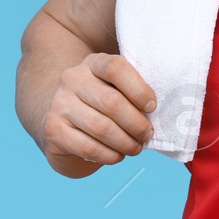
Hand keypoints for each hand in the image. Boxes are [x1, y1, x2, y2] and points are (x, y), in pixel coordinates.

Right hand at [39, 52, 157, 173]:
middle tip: (148, 134)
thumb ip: (133, 91)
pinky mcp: (53, 130)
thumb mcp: (114, 88)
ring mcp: (59, 104)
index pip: (116, 68)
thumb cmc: (99, 104)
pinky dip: (110, 155)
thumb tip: (165, 111)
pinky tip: (118, 155)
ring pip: (101, 127)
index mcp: (93, 63)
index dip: (139, 89)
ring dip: (125, 142)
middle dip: (136, 123)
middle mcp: (72, 79)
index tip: (152, 107)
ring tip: (136, 147)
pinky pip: (88, 147)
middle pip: (111, 102)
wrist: (59, 119)